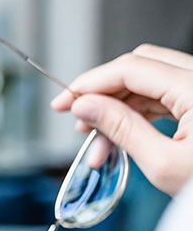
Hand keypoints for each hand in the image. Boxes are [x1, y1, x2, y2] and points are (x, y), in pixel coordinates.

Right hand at [50, 44, 192, 194]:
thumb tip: (86, 106)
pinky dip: (140, 114)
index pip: (132, 68)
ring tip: (99, 145)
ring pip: (151, 82)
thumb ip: (121, 129)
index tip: (63, 102)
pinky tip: (122, 138)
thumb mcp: (163, 164)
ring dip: (119, 107)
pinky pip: (166, 96)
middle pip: (140, 66)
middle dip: (103, 92)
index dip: (90, 83)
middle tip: (78, 120)